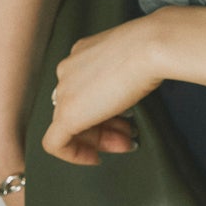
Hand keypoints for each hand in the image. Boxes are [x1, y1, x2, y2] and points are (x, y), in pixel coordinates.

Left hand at [42, 13, 164, 165]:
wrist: (149, 48)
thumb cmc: (149, 50)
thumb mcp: (130, 61)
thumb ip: (118, 77)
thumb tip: (122, 101)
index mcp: (80, 54)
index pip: (84, 90)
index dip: (104, 109)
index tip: (122, 120)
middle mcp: (67, 70)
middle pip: (79, 108)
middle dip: (104, 128)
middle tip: (127, 137)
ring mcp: (64, 91)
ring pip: (71, 125)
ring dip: (100, 139)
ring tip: (125, 143)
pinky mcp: (67, 114)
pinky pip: (56, 143)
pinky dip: (74, 154)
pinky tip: (94, 158)